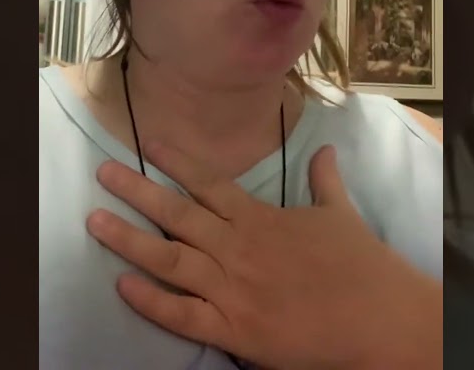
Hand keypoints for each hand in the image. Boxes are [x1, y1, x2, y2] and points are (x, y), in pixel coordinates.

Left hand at [85, 142, 441, 369]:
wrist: (378, 317)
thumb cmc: (361, 265)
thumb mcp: (341, 213)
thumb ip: (323, 181)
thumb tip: (323, 150)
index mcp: (259, 219)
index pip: (208, 183)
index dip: (176, 163)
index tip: (148, 144)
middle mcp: (238, 248)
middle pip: (176, 214)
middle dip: (136, 191)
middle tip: (102, 174)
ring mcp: (232, 289)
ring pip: (169, 259)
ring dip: (129, 239)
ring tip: (96, 221)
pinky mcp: (234, 329)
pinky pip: (182, 315)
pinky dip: (150, 301)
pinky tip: (122, 285)